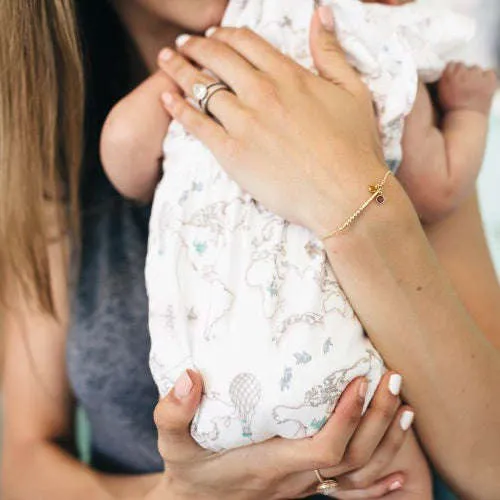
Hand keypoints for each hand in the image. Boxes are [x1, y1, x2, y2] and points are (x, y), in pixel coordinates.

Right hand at [153, 370, 413, 499]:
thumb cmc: (188, 472)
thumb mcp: (172, 443)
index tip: (358, 381)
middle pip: (354, 459)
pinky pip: (352, 490)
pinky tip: (400, 471)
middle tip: (391, 378)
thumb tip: (189, 376)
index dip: (347, 419)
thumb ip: (173, 411)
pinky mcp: (306, 487)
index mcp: (270, 465)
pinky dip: (380, 481)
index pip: (324, 450)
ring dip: (387, 440)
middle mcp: (296, 479)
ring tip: (403, 403)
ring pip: (360, 473)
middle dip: (378, 419)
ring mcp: (305, 487)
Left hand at [158, 8, 392, 237]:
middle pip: (218, 58)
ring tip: (166, 62)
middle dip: (195, 46)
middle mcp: (262, 92)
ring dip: (179, 70)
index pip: (246, 42)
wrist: (345, 195)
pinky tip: (165, 97)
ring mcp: (244, 123)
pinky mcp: (231, 153)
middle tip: (183, 44)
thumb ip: (330, 51)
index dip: (225, 34)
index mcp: (289, 75)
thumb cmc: (355, 147)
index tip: (213, 35)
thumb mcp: (353, 91)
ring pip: (202, 87)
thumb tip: (320, 12)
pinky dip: (178, 108)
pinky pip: (196, 124)